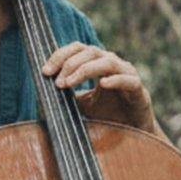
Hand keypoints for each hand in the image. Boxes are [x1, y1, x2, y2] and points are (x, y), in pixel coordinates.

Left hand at [42, 43, 158, 134]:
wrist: (132, 131)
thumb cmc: (106, 113)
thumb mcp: (81, 103)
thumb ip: (66, 96)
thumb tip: (42, 94)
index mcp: (97, 62)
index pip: (78, 49)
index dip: (60, 56)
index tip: (45, 71)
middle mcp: (112, 63)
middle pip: (90, 51)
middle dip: (70, 64)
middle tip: (56, 82)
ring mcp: (127, 74)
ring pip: (107, 62)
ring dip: (85, 70)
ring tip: (68, 83)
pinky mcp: (138, 89)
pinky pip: (128, 80)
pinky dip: (115, 80)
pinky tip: (102, 84)